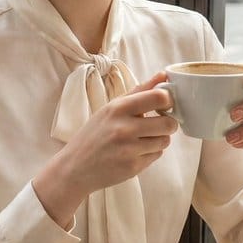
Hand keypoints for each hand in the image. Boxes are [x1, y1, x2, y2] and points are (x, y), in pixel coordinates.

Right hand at [33, 72, 176, 226]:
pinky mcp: (133, 167)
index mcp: (118, 108)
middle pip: (168, 123)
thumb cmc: (93, 135)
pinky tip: (135, 152)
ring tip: (143, 139)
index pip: (159, 97)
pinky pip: (157, 155)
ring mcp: (129, 150)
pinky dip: (151, 153)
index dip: (168, 100)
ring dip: (159, 139)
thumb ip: (139, 91)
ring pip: (165, 141)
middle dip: (168, 123)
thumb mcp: (110, 108)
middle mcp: (124, 128)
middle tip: (158, 124)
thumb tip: (164, 75)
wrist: (74, 168)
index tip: (165, 105)